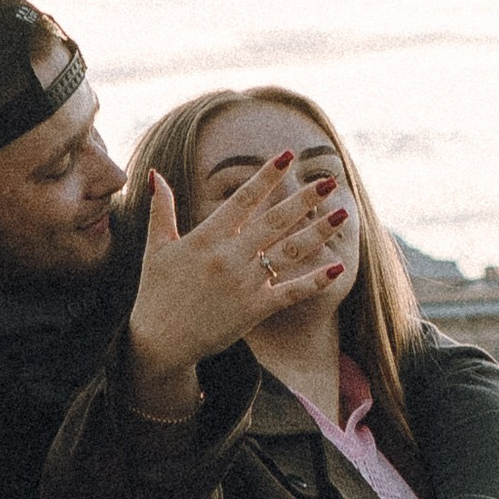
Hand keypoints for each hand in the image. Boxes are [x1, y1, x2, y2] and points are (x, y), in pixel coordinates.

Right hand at [126, 154, 350, 411]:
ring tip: (342, 213)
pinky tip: (337, 268)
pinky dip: (314, 281)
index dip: (267, 176)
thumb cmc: (156, 293)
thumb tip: (155, 175)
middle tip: (329, 180)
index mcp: (206, 238)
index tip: (288, 156)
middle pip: (274, 221)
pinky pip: (290, 292)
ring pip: (289, 252)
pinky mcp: (253, 309)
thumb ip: (161, 210)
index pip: (243, 200)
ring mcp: (243, 284)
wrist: (158, 342)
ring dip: (319, 232)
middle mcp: (229, 257)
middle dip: (303, 199)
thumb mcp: (156, 248)